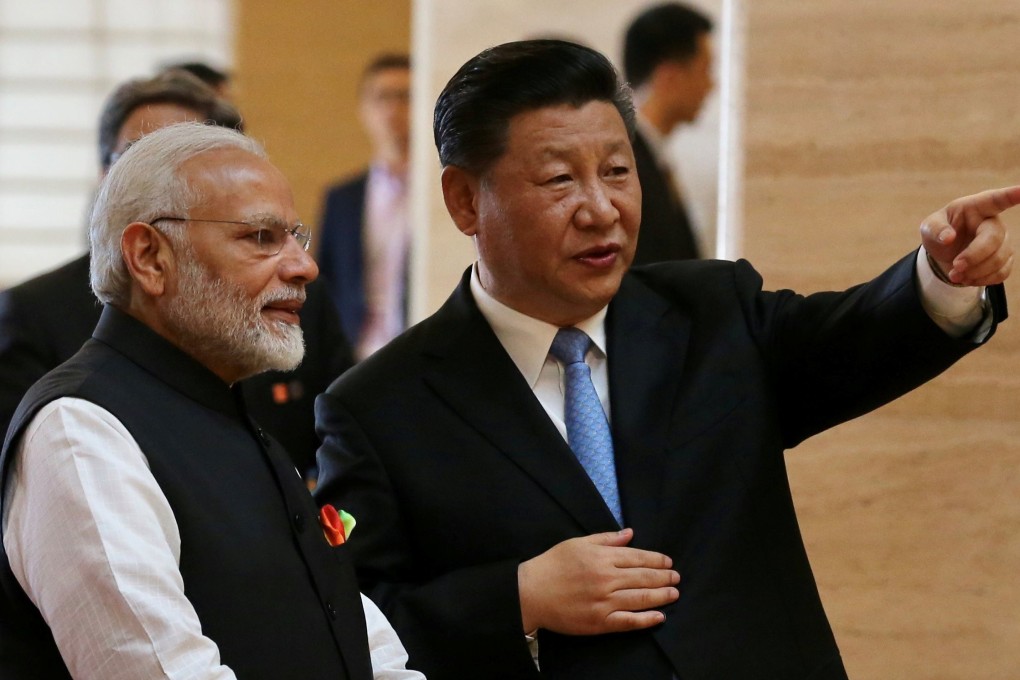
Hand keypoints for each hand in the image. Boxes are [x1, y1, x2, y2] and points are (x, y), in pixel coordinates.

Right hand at [517, 528, 679, 635]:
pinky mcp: (600, 622)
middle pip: (643, 577)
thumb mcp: (577, 543)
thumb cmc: (552, 565)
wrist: (531, 593)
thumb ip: (606, 539)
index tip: (668, 562)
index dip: (656, 560)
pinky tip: (659, 616)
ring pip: (640, 598)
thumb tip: (630, 534)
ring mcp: (604, 602)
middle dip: (663, 577)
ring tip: (674, 593)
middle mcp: (607, 579)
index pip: (637, 557)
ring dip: (661, 596)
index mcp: (602, 557)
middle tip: (676, 578)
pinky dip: (646, 619)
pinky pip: (629, 621)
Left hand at [920, 186, 1017, 285]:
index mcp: (976, 207)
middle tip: (955, 267)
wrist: (945, 253)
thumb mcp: (929, 227)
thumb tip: (948, 238)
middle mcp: (993, 222)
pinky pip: (1001, 272)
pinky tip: (966, 279)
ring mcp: (1002, 241)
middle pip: (995, 238)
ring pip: (1000, 258)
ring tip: (954, 275)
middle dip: (974, 256)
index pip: (995, 200)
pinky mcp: (1004, 259)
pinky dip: (982, 280)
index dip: (1011, 195)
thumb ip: (936, 229)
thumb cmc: (939, 232)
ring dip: (976, 272)